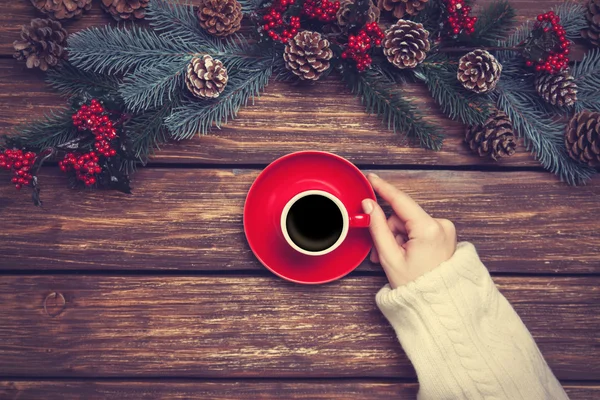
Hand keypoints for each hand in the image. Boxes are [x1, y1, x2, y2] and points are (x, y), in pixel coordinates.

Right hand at [361, 174, 456, 288]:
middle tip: (381, 252)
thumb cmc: (416, 287)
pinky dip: (408, 240)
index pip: (400, 201)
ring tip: (395, 259)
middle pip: (402, 216)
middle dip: (388, 231)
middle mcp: (441, 225)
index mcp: (428, 229)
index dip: (383, 188)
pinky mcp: (446, 236)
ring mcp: (445, 231)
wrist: (439, 306)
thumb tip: (369, 206)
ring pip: (409, 224)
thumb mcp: (389, 256)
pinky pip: (419, 230)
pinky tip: (405, 255)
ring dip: (397, 238)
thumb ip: (377, 227)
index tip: (371, 178)